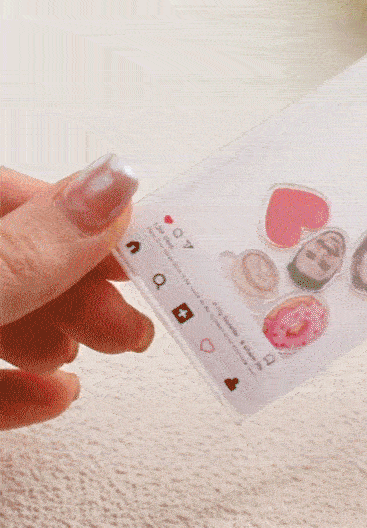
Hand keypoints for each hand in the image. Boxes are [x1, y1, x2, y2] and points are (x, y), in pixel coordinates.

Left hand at [0, 155, 154, 430]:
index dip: (83, 213)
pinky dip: (18, 390)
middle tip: (133, 313)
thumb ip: (31, 247)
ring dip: (62, 332)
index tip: (139, 239)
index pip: (17, 197)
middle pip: (21, 260)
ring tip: (105, 348)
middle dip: (85, 288)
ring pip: (4, 313)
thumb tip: (113, 185)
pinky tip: (55, 395)